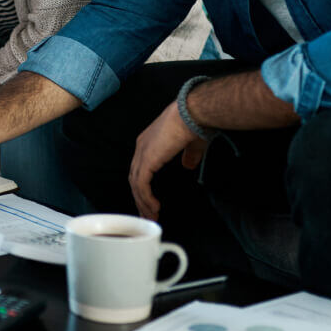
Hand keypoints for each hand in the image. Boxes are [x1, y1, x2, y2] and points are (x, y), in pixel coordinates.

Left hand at [128, 102, 207, 219]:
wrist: (194, 113)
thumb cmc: (195, 123)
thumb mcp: (191, 145)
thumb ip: (188, 156)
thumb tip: (188, 165)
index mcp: (149, 142)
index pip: (141, 169)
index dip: (144, 187)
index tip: (150, 201)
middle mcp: (142, 147)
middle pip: (135, 178)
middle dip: (140, 199)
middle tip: (147, 215)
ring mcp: (143, 153)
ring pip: (136, 184)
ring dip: (143, 202)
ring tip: (150, 217)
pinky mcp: (147, 159)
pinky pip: (141, 184)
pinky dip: (146, 197)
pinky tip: (153, 207)